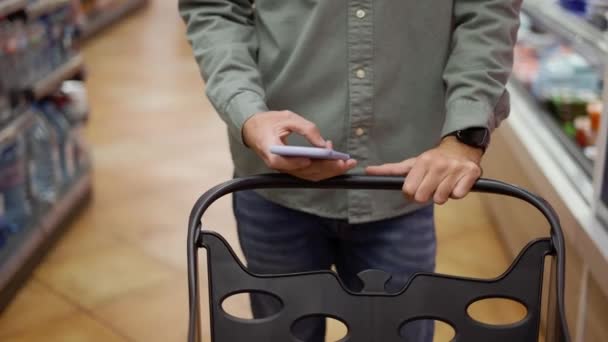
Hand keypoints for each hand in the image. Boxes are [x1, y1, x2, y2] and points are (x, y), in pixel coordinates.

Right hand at [243, 110, 356, 180]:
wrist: (255, 129)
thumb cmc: (269, 122)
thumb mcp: (287, 118)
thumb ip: (306, 129)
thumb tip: (323, 144)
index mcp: (270, 150)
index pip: (282, 162)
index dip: (296, 163)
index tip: (311, 159)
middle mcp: (278, 164)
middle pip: (303, 171)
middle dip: (326, 168)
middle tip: (344, 161)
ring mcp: (286, 169)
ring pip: (309, 175)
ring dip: (329, 171)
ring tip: (346, 163)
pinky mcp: (292, 169)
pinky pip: (309, 173)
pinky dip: (324, 169)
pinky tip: (336, 162)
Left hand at [365, 136, 482, 203]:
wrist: (461, 148)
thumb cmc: (433, 160)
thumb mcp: (412, 163)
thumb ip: (391, 170)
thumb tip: (368, 171)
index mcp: (422, 162)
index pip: (409, 190)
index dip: (411, 193)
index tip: (416, 188)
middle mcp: (438, 165)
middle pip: (423, 197)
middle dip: (426, 196)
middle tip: (431, 186)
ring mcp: (455, 169)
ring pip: (441, 198)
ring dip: (442, 195)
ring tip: (443, 184)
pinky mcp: (471, 173)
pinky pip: (458, 196)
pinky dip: (457, 193)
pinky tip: (456, 183)